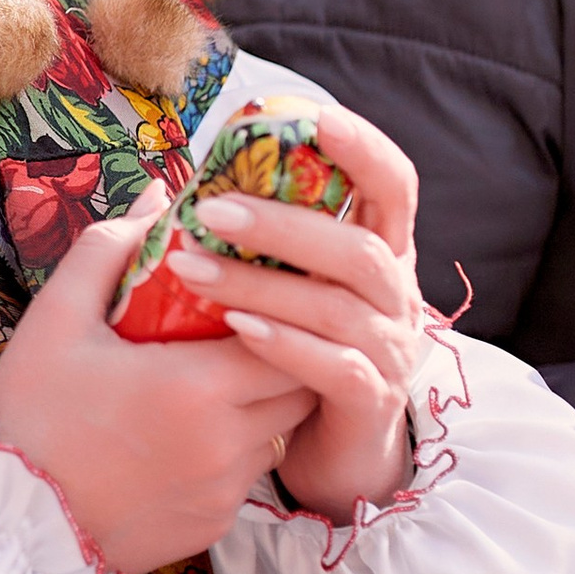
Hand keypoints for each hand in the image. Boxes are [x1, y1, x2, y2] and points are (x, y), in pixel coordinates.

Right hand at [0, 192, 298, 573]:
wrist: (7, 526)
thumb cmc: (29, 415)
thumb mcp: (55, 320)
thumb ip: (111, 248)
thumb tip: (159, 193)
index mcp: (197, 386)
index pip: (288, 335)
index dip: (282, 308)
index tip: (259, 289)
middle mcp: (226, 442)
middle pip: (299, 385)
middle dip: (283, 353)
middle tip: (247, 329)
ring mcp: (223, 490)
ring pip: (278, 433)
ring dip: (263, 406)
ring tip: (219, 382)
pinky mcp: (212, 526)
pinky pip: (247, 479)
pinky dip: (234, 454)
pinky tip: (188, 438)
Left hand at [155, 99, 424, 519]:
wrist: (337, 457)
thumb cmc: (300, 356)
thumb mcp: (289, 288)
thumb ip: (258, 242)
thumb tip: (177, 188)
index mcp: (382, 254)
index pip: (394, 186)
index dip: (364, 147)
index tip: (313, 116)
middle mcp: (397, 297)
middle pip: (359, 247)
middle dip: (283, 224)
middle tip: (209, 208)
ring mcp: (391, 352)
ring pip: (340, 306)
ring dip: (264, 283)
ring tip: (192, 269)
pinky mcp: (372, 403)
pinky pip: (336, 367)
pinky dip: (285, 344)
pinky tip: (236, 329)